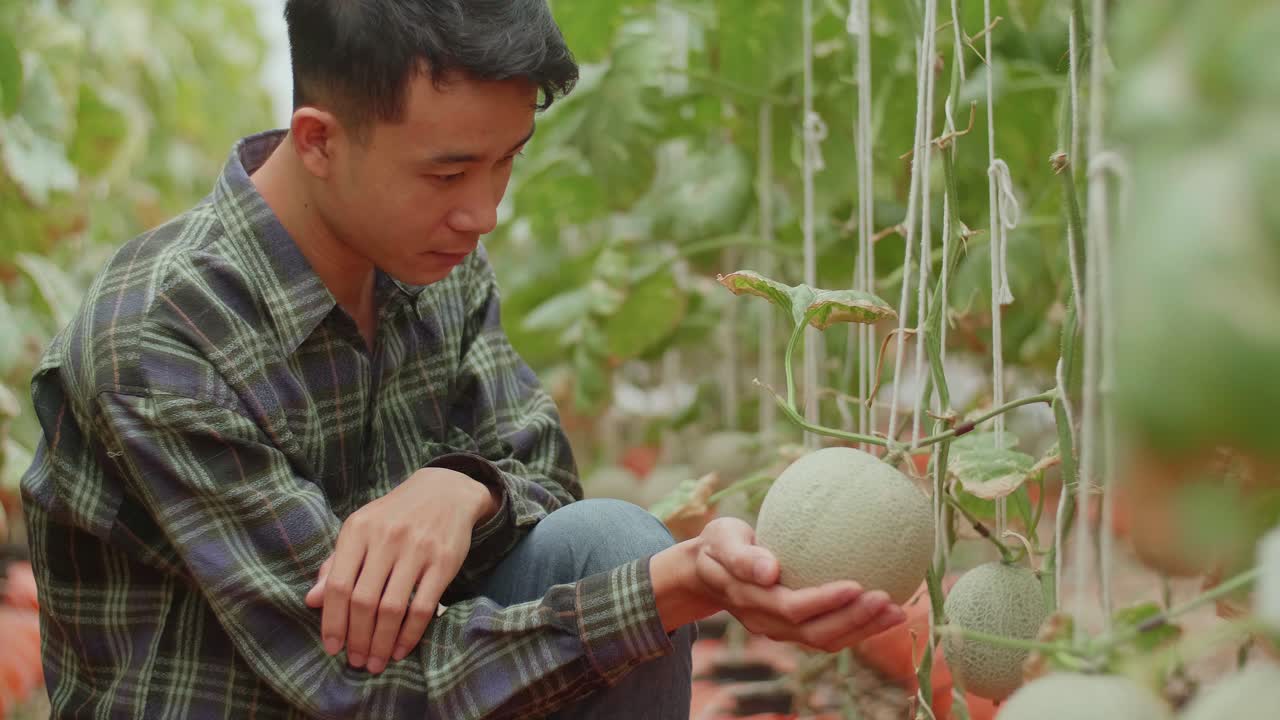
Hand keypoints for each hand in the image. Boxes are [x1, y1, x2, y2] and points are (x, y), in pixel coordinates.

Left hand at [304, 467, 491, 673]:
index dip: (332, 621)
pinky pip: (423, 607)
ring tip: (376, 662)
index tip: (332, 647)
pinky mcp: (443, 561)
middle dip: (357, 639)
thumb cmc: (394, 517)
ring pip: (392, 608)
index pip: (338, 585)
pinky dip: (410, 634)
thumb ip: (336, 565)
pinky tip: (400, 649)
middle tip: (356, 661)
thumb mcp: (361, 531)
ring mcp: (417, 550)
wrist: (445, 491)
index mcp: (358, 530)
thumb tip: (312, 601)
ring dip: (381, 643)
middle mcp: (386, 538)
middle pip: (363, 601)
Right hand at [655, 517, 905, 652]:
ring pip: (827, 640)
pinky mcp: (795, 628)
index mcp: (752, 600)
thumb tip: (770, 569)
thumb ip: (741, 555)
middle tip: (888, 599)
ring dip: (864, 629)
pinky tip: (885, 607)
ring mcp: (782, 630)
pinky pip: (830, 633)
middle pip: (817, 633)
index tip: (857, 584)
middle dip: (855, 621)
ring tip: (897, 610)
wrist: (708, 570)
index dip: (826, 602)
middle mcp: (769, 622)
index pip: (794, 608)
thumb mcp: (721, 539)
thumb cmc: (719, 545)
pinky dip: (859, 625)